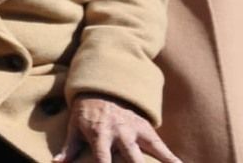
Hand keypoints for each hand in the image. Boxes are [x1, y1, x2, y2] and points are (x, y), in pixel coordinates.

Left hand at [56, 96, 179, 161]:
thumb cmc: (86, 112)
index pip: (102, 158)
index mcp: (100, 134)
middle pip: (131, 158)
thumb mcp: (74, 126)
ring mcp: (135, 131)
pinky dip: (172, 158)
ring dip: (161, 162)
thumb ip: (69, 147)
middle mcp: (120, 133)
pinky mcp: (146, 130)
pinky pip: (162, 147)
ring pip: (151, 151)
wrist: (103, 87)